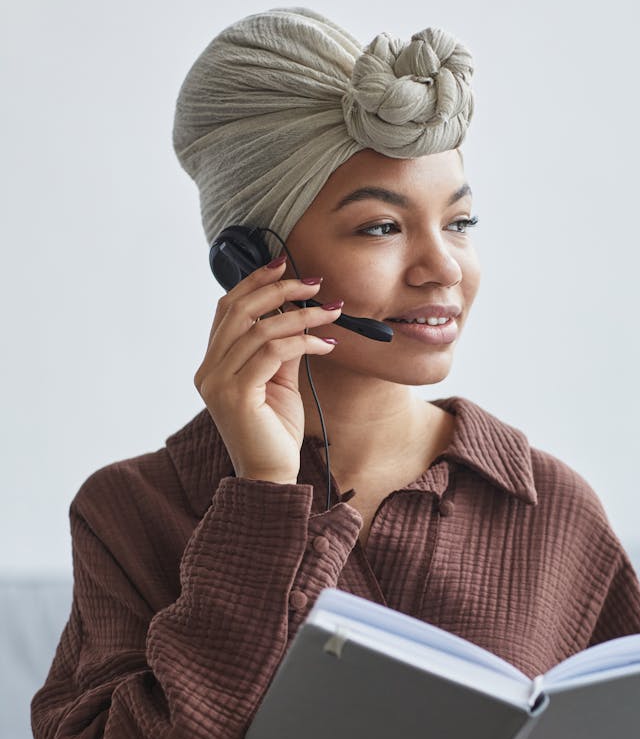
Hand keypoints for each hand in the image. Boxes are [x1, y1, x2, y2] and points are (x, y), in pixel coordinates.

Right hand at [194, 257, 342, 482]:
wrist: (271, 475)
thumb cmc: (275, 431)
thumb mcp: (279, 381)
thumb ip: (282, 348)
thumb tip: (299, 313)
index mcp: (212, 365)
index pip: (228, 309)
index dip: (254, 282)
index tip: (284, 264)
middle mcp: (208, 370)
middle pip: (238, 310)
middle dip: (278, 289)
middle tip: (314, 282)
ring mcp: (217, 383)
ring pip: (259, 329)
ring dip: (301, 315)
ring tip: (332, 313)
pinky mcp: (236, 395)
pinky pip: (271, 353)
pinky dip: (303, 341)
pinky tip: (327, 344)